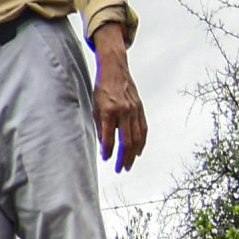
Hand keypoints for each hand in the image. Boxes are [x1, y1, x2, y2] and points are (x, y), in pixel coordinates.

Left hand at [91, 29, 146, 172]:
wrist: (115, 69)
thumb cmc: (101, 88)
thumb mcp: (94, 106)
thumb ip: (99, 125)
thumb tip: (103, 144)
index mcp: (109, 111)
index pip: (109, 137)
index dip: (108, 151)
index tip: (105, 159)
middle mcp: (124, 112)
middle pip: (126, 141)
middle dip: (123, 158)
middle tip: (120, 169)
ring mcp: (135, 111)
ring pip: (137, 138)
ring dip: (133, 154)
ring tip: (128, 164)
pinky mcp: (141, 109)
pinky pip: (143, 129)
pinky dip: (141, 142)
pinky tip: (138, 151)